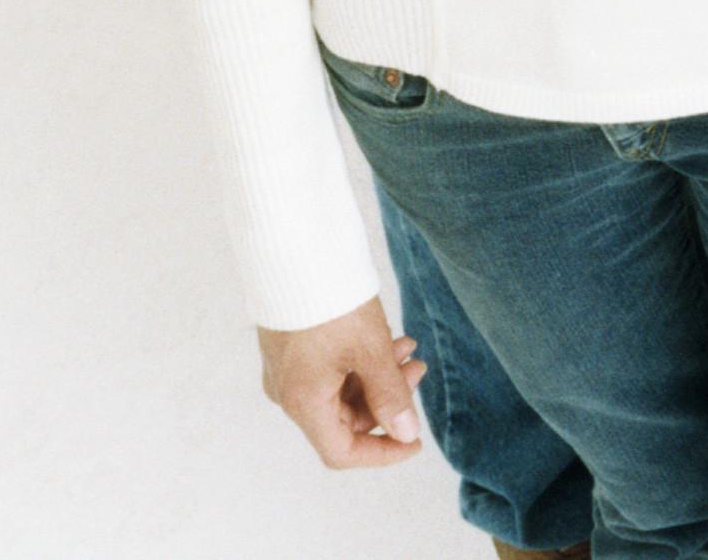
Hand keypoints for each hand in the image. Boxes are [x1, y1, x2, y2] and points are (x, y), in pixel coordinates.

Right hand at [255, 299, 425, 467]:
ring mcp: (288, 373)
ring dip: (379, 376)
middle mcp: (290, 395)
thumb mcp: (370, 349)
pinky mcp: (292, 351)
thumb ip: (390, 394)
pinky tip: (389, 338)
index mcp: (303, 403)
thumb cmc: (331, 303)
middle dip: (387, 400)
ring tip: (409, 346)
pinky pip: (331, 372)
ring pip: (341, 392)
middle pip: (345, 420)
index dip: (381, 452)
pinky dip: (362, 362)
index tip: (415, 442)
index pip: (341, 452)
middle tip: (418, 368)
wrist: (292, 254)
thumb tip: (407, 433)